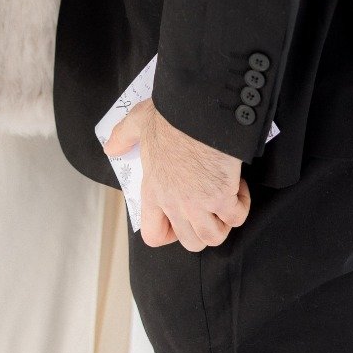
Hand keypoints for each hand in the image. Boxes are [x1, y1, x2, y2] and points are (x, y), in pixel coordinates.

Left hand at [104, 98, 250, 250]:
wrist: (197, 109)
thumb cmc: (171, 116)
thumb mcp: (138, 122)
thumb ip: (123, 137)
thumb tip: (111, 147)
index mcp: (153, 190)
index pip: (153, 235)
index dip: (169, 233)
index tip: (181, 218)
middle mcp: (174, 203)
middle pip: (191, 242)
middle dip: (202, 230)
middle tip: (209, 208)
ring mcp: (198, 203)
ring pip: (213, 237)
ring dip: (223, 222)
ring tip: (225, 200)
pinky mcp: (222, 196)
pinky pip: (236, 217)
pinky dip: (241, 205)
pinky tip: (237, 184)